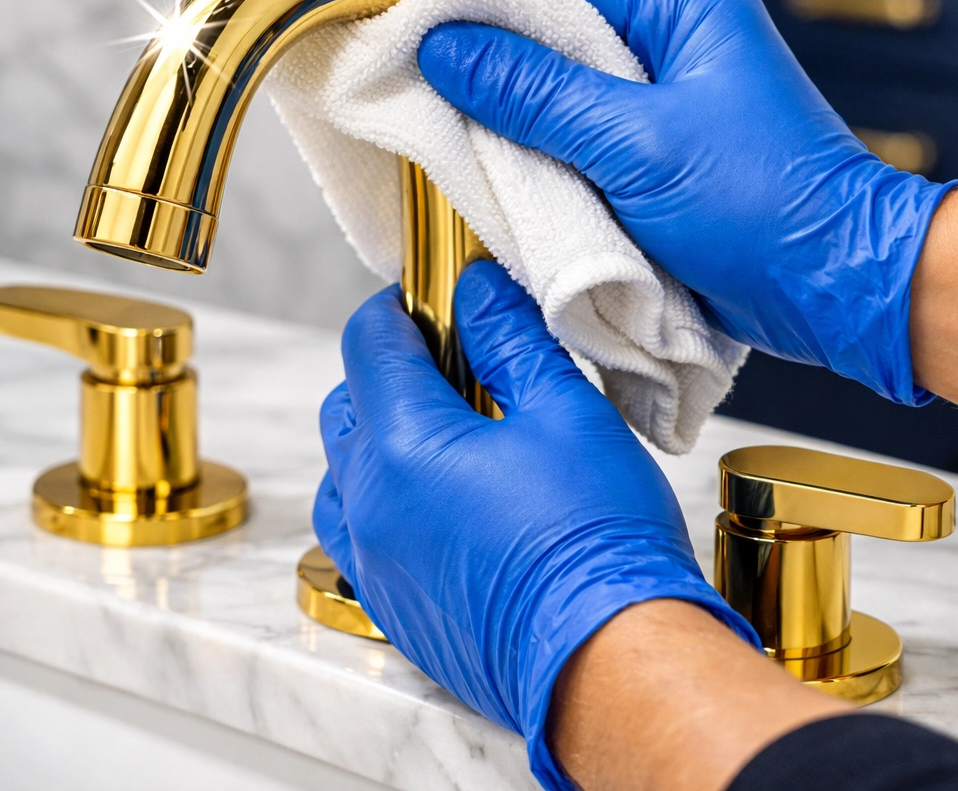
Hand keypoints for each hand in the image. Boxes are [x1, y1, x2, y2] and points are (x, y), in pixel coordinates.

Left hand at [313, 260, 756, 789]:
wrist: (613, 667)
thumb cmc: (598, 538)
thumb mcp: (566, 411)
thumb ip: (509, 340)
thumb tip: (477, 291)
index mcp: (403, 446)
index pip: (368, 345)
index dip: (395, 309)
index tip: (427, 301)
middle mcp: (370, 505)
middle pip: (347, 406)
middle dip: (386, 372)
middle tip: (450, 366)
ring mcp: (374, 562)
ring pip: (343, 474)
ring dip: (377, 440)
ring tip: (445, 437)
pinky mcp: (392, 607)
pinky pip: (359, 534)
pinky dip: (382, 499)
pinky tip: (442, 501)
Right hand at [417, 0, 956, 404]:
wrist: (830, 291)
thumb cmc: (762, 207)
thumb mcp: (636, 141)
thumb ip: (537, 94)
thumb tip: (449, 50)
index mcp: (686, 15)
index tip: (438, 29)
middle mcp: (674, 55)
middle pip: (562, 37)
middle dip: (501, 68)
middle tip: (441, 97)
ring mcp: (664, 113)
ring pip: (566, 100)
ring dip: (521, 125)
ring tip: (470, 147)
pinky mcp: (656, 167)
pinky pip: (583, 150)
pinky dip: (547, 166)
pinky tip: (515, 186)